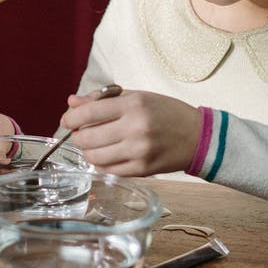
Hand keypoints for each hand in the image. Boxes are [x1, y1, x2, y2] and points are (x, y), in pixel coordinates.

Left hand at [60, 89, 200, 176]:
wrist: (199, 137)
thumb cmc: (166, 113)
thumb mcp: (137, 96)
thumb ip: (102, 99)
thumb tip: (72, 102)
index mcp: (134, 105)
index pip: (89, 113)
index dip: (71, 118)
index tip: (67, 120)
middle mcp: (135, 129)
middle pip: (87, 138)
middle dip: (77, 136)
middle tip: (80, 133)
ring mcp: (139, 152)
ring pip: (94, 157)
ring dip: (87, 151)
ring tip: (94, 145)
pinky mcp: (143, 170)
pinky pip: (108, 170)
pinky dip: (101, 163)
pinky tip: (107, 155)